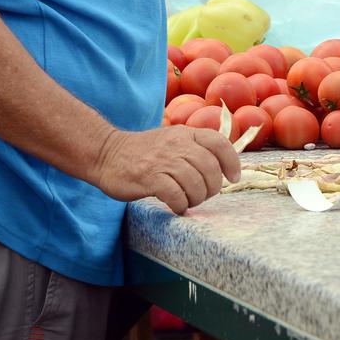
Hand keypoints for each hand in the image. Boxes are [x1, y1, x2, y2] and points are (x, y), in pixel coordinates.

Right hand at [91, 125, 241, 214]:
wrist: (106, 153)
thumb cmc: (143, 152)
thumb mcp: (172, 140)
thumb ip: (194, 149)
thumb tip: (221, 169)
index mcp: (185, 133)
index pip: (219, 143)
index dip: (232, 162)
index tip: (232, 178)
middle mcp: (177, 144)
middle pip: (210, 169)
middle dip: (212, 188)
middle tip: (203, 195)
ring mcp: (163, 160)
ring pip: (196, 183)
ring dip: (196, 198)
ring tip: (188, 201)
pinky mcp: (149, 177)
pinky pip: (176, 195)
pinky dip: (180, 205)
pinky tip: (176, 206)